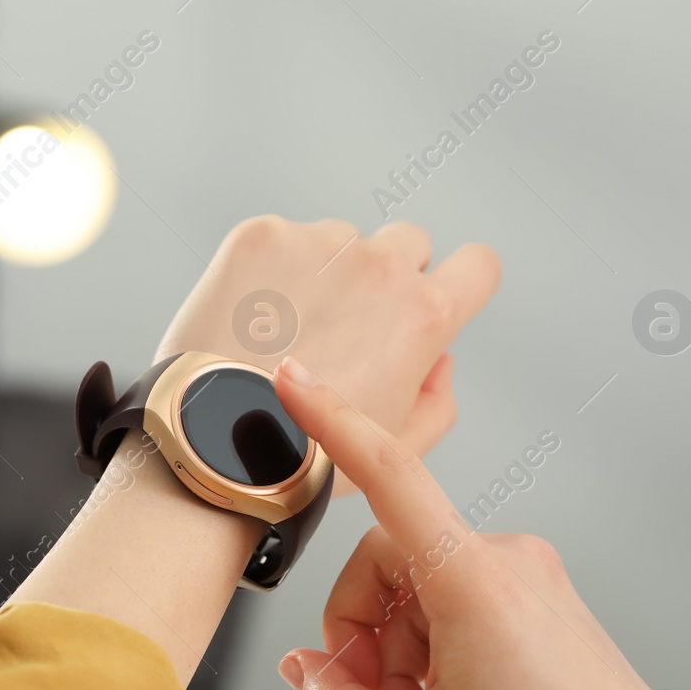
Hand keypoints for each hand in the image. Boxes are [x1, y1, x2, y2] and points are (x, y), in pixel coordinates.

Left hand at [153, 217, 498, 495]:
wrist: (212, 438)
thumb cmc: (302, 454)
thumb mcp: (396, 450)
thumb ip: (437, 398)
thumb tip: (440, 358)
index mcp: (425, 315)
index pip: (478, 265)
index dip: (459, 282)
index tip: (433, 295)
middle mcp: (380, 265)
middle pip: (407, 245)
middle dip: (385, 278)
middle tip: (342, 328)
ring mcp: (319, 243)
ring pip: (340, 243)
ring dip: (323, 274)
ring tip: (283, 334)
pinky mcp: (263, 235)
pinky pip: (283, 240)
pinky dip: (269, 271)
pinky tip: (250, 320)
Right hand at [270, 357, 690, 689]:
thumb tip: (305, 673)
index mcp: (473, 580)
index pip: (389, 475)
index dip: (333, 423)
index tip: (296, 382)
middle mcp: (507, 559)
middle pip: (384, 559)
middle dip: (361, 627)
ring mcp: (530, 574)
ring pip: (417, 582)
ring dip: (396, 643)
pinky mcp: (543, 595)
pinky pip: (456, 595)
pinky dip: (432, 642)